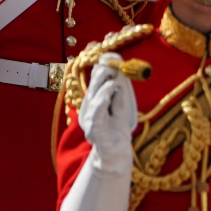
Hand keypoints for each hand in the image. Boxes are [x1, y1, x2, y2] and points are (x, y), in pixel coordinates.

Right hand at [78, 52, 136, 176]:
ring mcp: (90, 121)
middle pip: (93, 87)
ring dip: (103, 88)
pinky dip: (101, 104)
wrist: (117, 157)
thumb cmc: (117, 132)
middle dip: (101, 74)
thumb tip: (120, 79)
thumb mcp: (120, 110)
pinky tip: (108, 95)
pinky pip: (97, 116)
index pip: (95, 80)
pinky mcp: (95, 132)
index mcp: (94, 102)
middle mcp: (89, 109)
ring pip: (94, 100)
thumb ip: (119, 96)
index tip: (109, 53)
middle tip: (113, 64)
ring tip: (113, 81)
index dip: (100, 66)